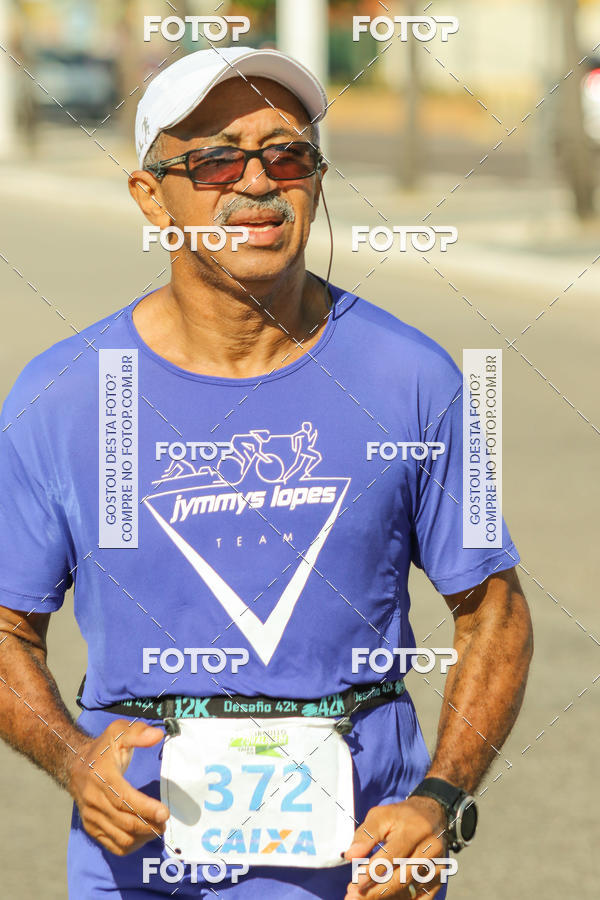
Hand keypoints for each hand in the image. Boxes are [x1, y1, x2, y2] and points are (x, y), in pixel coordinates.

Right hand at [69, 719, 168, 855]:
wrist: (74, 764)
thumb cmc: (103, 748)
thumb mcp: (118, 731)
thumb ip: (138, 733)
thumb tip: (157, 735)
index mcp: (101, 776)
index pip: (123, 798)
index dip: (145, 808)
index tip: (164, 813)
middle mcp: (93, 799)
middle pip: (124, 821)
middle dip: (148, 825)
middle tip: (165, 822)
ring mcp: (91, 816)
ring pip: (120, 837)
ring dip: (142, 837)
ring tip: (157, 828)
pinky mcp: (91, 828)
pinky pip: (113, 845)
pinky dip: (131, 846)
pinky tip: (143, 836)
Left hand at [343, 796, 449, 898]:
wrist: (432, 815)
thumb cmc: (402, 816)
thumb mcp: (381, 815)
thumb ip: (366, 835)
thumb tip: (351, 855)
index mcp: (413, 830)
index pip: (393, 855)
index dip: (374, 871)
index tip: (356, 882)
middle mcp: (429, 849)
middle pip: (402, 877)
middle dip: (377, 890)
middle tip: (355, 896)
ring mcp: (437, 865)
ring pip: (410, 890)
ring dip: (386, 898)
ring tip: (364, 899)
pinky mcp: (440, 877)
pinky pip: (421, 897)